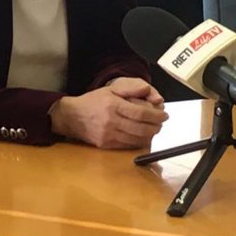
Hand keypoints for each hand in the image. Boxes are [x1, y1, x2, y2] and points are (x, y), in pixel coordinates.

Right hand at [49, 82, 167, 148]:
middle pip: (141, 128)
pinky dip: (138, 142)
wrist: (72, 117)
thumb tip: (147, 89)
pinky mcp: (106, 145)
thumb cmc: (92, 102)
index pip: (141, 113)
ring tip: (153, 129)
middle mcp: (111, 121)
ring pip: (136, 139)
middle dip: (156, 127)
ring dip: (149, 136)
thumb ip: (129, 88)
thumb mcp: (110, 90)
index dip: (156, 115)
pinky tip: (142, 136)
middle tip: (161, 123)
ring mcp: (108, 135)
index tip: (164, 115)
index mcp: (113, 106)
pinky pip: (128, 146)